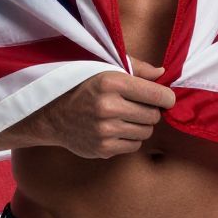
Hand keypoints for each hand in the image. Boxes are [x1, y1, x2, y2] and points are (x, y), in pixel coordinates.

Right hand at [26, 54, 174, 159]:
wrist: (52, 114)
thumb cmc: (83, 86)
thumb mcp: (105, 68)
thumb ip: (137, 68)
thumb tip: (163, 73)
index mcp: (111, 82)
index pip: (157, 95)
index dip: (166, 97)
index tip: (164, 98)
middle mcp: (108, 107)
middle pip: (154, 115)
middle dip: (151, 111)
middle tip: (138, 106)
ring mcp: (104, 130)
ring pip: (146, 132)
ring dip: (141, 125)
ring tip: (125, 116)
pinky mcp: (102, 149)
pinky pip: (134, 145)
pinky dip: (130, 138)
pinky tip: (117, 129)